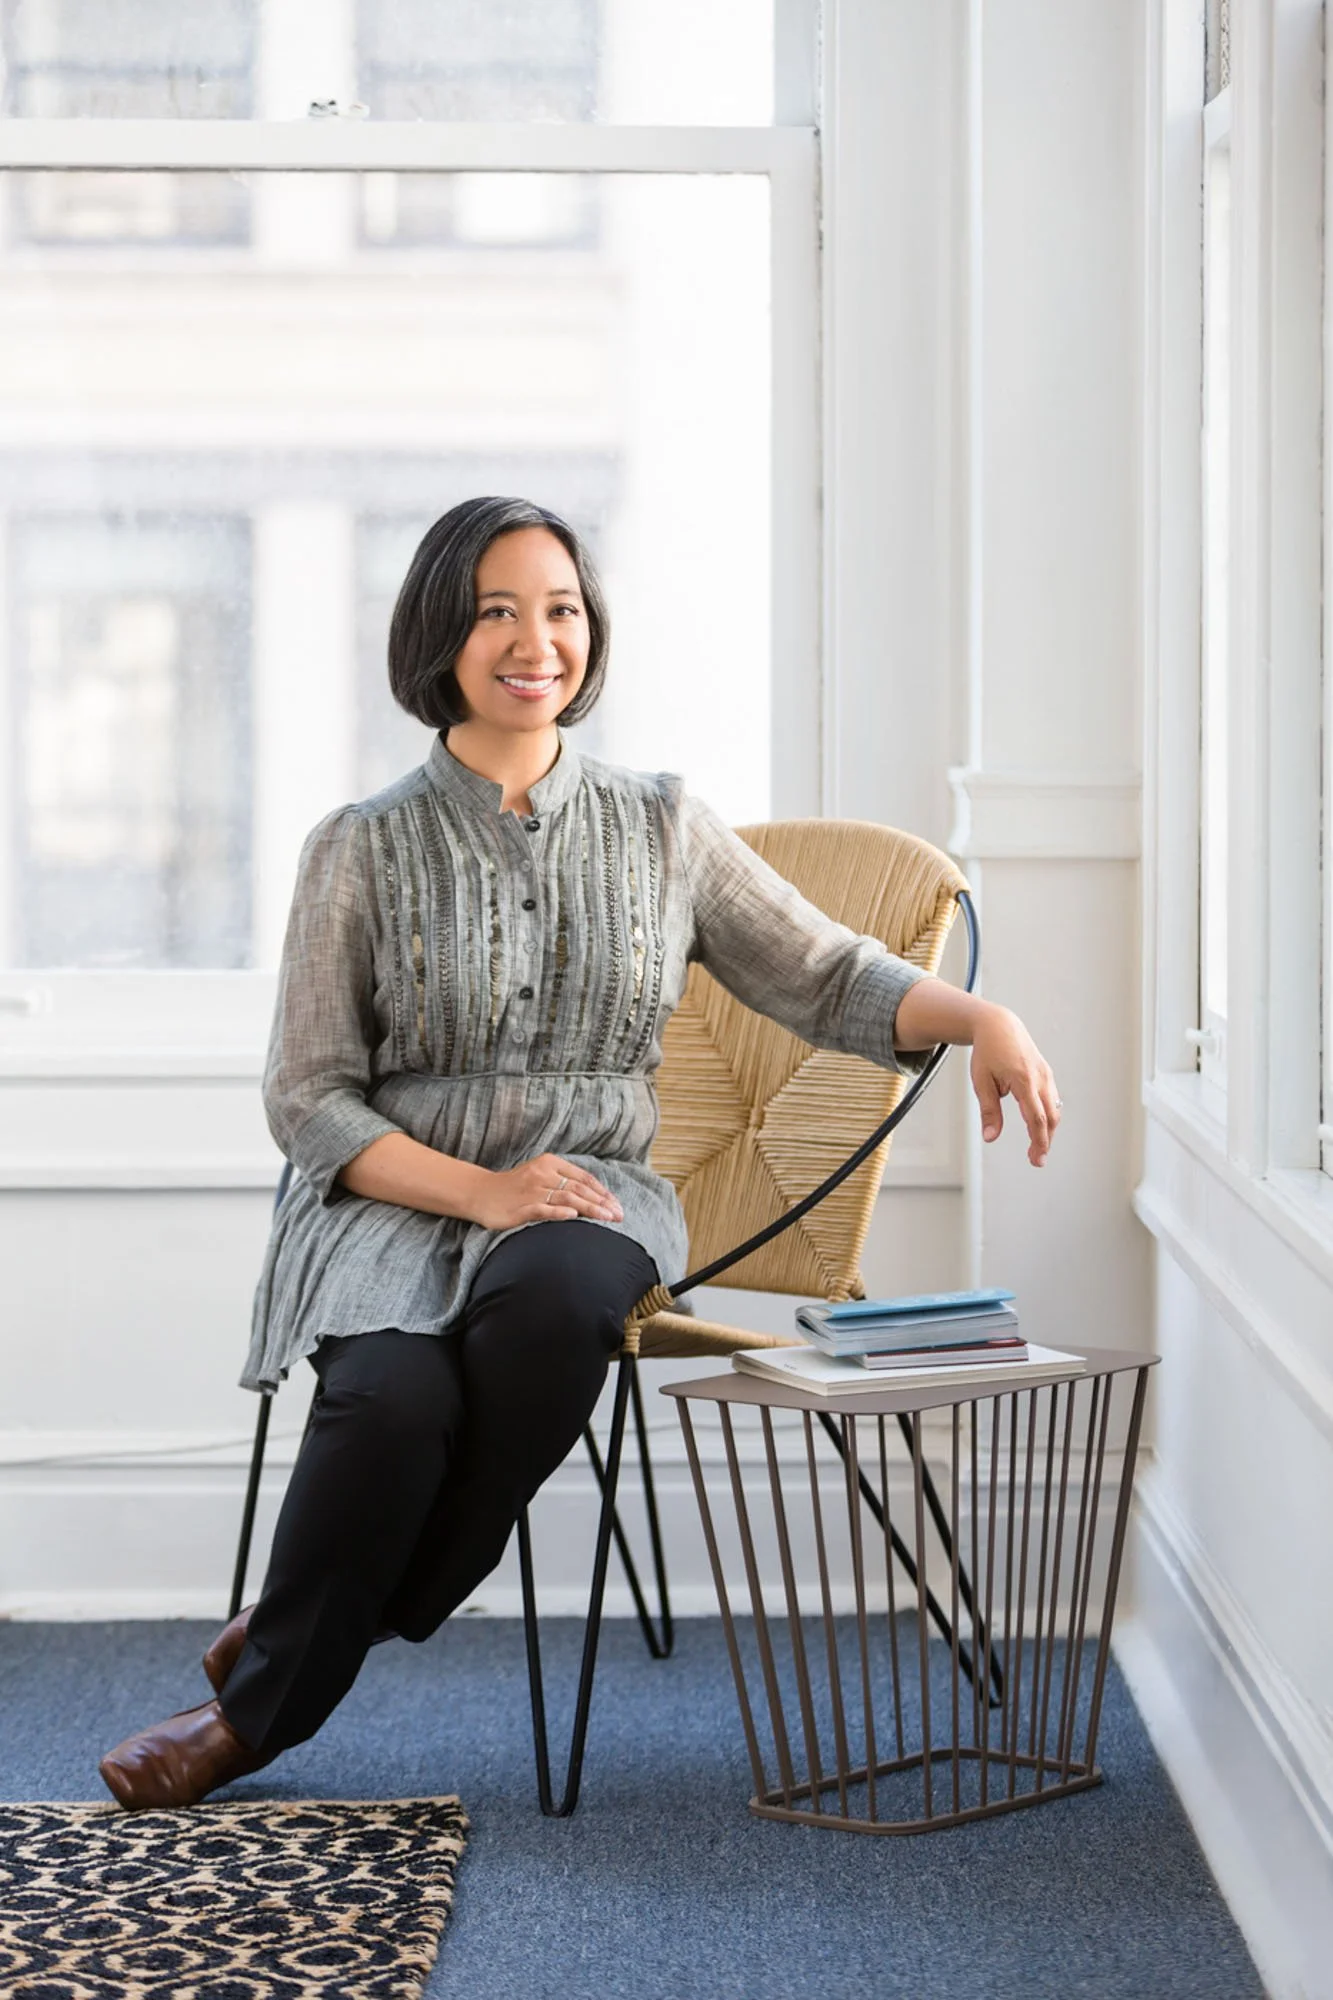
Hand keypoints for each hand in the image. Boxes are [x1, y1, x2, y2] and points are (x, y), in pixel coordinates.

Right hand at [473, 1151, 624, 1230]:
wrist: (480, 1193)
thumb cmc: (515, 1187)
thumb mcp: (540, 1176)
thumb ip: (563, 1182)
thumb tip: (595, 1197)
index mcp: (549, 1163)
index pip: (583, 1177)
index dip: (602, 1192)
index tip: (617, 1205)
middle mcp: (542, 1174)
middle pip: (579, 1188)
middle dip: (602, 1202)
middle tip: (619, 1216)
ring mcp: (531, 1190)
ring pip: (567, 1197)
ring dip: (590, 1208)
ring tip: (607, 1218)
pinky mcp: (520, 1207)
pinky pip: (543, 1209)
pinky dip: (560, 1212)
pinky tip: (574, 1216)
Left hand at [969, 1003, 1061, 1166]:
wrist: (999, 1025)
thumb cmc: (987, 1053)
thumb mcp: (981, 1082)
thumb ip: (989, 1111)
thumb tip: (990, 1137)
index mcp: (1023, 1080)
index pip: (1036, 1117)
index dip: (1038, 1141)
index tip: (1036, 1159)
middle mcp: (1039, 1078)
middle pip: (1050, 1117)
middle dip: (1045, 1141)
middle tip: (1037, 1160)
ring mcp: (1045, 1075)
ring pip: (1054, 1109)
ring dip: (1048, 1130)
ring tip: (1037, 1148)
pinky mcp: (1046, 1074)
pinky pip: (1052, 1099)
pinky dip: (1048, 1115)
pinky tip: (1039, 1126)